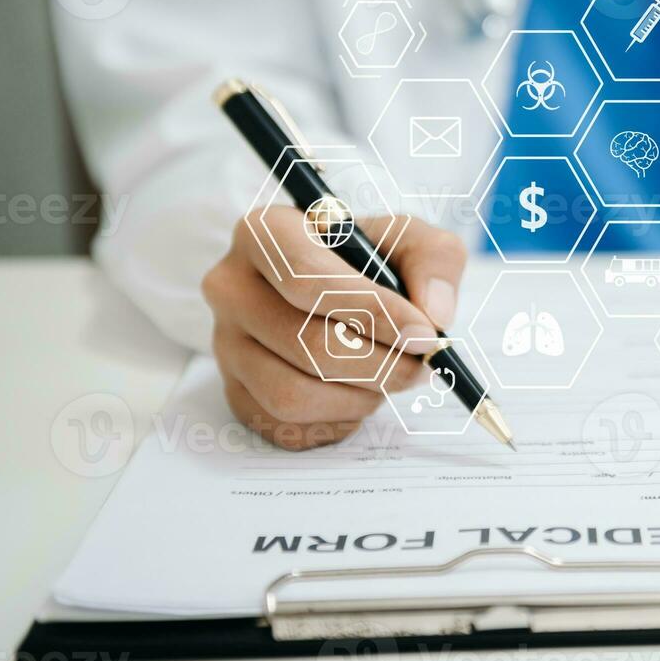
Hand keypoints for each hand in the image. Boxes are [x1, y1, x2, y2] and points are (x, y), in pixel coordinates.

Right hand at [202, 209, 464, 448]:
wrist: (337, 291)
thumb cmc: (370, 260)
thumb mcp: (411, 240)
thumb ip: (433, 261)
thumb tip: (432, 315)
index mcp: (265, 233)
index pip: (306, 279)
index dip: (371, 312)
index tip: (423, 335)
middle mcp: (232, 288)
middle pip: (304, 343)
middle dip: (378, 364)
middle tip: (420, 365)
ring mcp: (226, 344)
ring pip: (292, 394)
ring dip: (359, 397)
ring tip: (391, 378)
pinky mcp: (235, 391)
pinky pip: (285, 427)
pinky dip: (337, 422)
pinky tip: (360, 395)